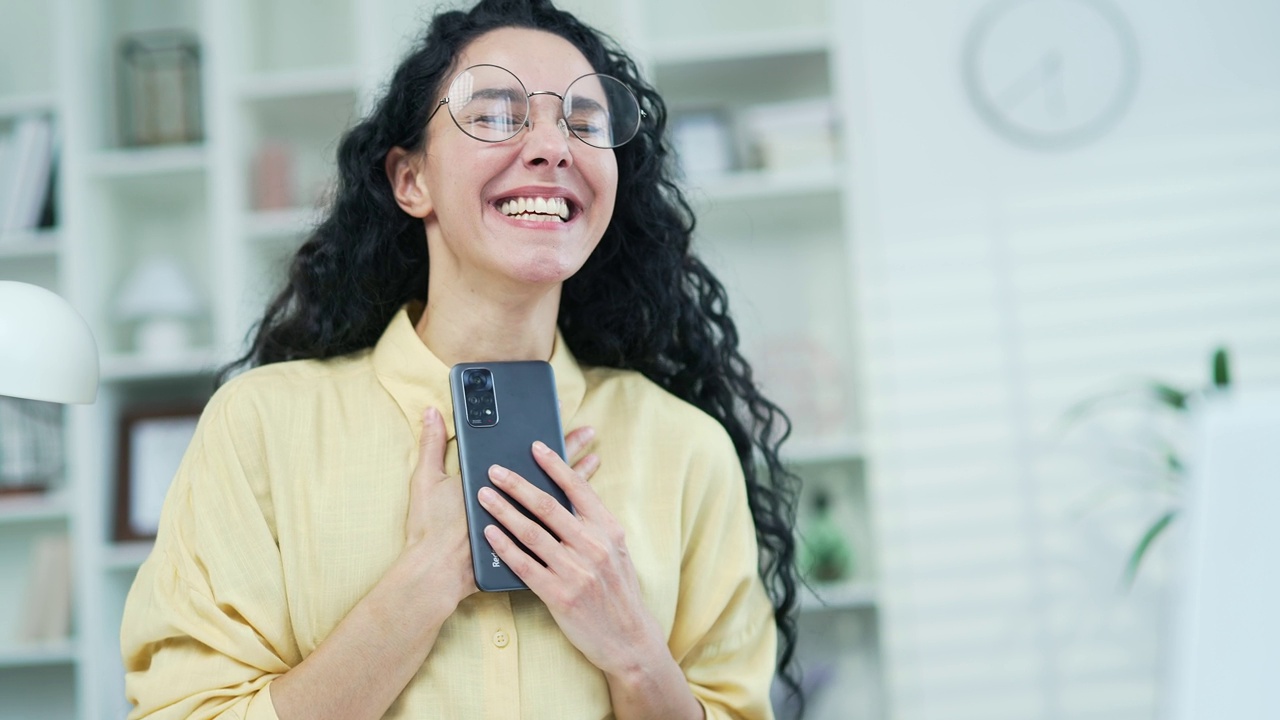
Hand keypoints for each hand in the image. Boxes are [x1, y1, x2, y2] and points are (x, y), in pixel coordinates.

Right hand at [404, 410, 601, 608]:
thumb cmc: (430, 529)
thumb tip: (430, 412)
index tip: (566, 415)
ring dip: (580, 480)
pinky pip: (557, 533)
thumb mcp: (427, 481)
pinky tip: (582, 508)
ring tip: (594, 461)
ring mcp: (530, 533)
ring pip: (563, 502)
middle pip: (555, 475)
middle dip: (573, 450)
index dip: (554, 439)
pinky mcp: (530, 554)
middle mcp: (522, 510)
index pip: (534, 457)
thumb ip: (432, 444)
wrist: (434, 576)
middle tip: (589, 432)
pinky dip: (572, 515)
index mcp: (498, 487)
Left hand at [478, 438, 667, 677]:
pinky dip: (504, 546)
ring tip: (483, 496)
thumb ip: (594, 525)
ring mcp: (576, 571)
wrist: (628, 639)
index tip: (535, 447)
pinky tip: (489, 533)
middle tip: (494, 470)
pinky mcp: (559, 596)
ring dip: (503, 510)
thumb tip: (569, 494)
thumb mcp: (617, 551)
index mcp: (609, 530)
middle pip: (548, 506)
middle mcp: (594, 546)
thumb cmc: (618, 591)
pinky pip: (525, 565)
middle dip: (517, 484)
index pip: (579, 488)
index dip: (555, 465)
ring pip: (531, 532)